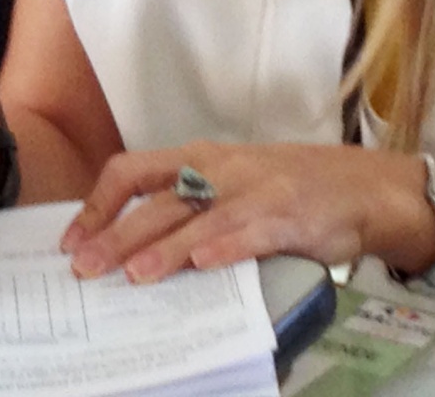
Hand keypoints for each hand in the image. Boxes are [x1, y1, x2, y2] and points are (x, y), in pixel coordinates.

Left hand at [57, 143, 434, 284]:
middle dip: (115, 235)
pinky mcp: (288, 217)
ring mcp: (253, 192)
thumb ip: (186, 200)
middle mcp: (218, 170)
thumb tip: (128, 238)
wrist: (361, 185)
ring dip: (163, 249)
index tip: (72, 238)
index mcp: (196, 159)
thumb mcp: (227, 179)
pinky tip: (203, 266)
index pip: (130, 172)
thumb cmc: (286, 185)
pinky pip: (250, 232)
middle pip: (156, 201)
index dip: (97, 204)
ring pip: (197, 219)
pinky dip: (225, 248)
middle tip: (85, 267)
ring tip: (133, 276)